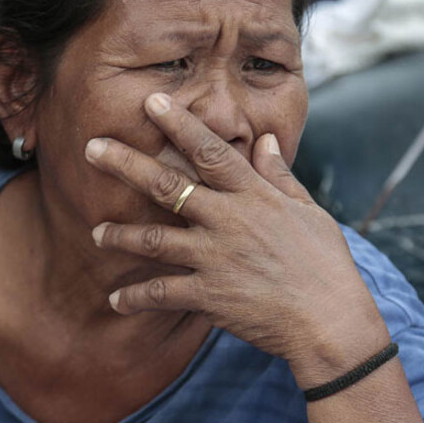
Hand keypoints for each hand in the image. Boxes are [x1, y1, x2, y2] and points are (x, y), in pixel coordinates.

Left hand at [84, 92, 389, 379]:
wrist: (331, 321)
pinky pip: (162, 293)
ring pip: (154, 238)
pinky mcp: (210, 295)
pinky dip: (136, 296)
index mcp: (254, 195)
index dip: (179, 123)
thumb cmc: (326, 263)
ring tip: (96, 232)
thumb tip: (264, 138)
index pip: (210, 150)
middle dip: (127, 164)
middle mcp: (229, 220)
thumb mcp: (308, 210)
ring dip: (120, 234)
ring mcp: (216, 257)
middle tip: (92, 148)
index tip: (151, 101)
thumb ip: (279, 174)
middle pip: (168, 185)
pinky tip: (115, 299)